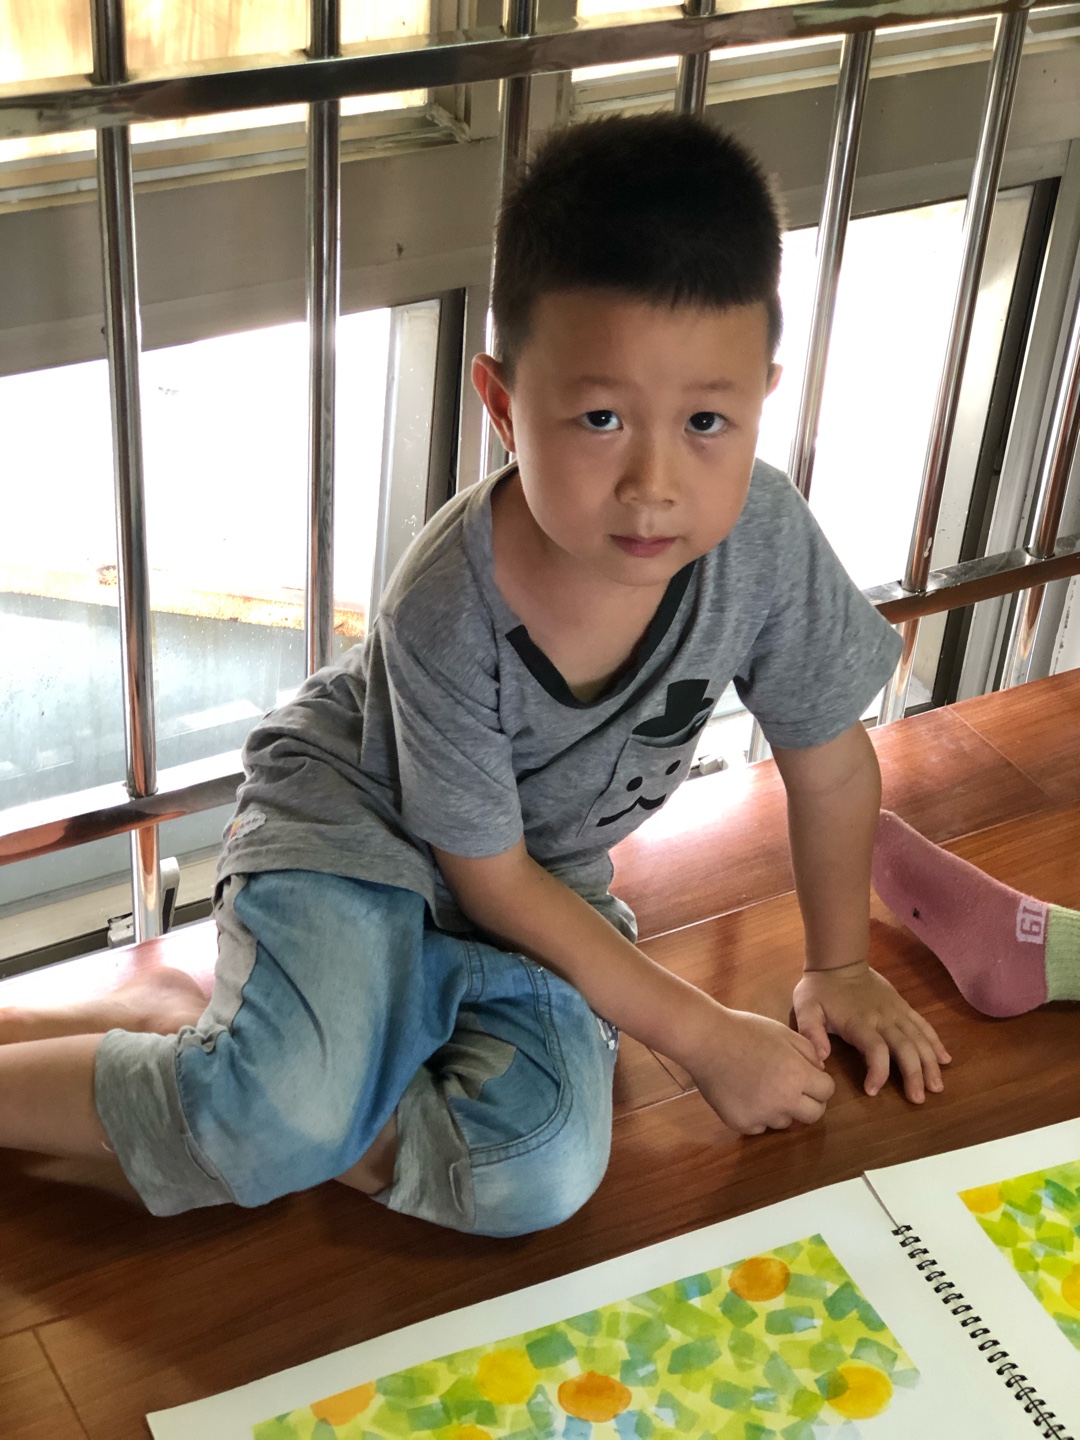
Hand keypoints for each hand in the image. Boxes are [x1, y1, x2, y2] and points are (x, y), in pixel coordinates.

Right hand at [682, 1004, 834, 1135]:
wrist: (705, 1041)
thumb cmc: (745, 1031)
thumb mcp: (783, 1032)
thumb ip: (808, 1052)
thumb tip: (820, 1072)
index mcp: (797, 1075)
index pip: (827, 1091)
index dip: (820, 1082)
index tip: (809, 1077)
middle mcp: (784, 1101)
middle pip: (813, 1115)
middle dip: (809, 1102)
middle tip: (793, 1088)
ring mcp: (762, 1115)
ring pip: (785, 1121)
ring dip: (781, 1108)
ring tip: (760, 1086)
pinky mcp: (742, 1124)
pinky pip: (760, 1126)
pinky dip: (756, 1114)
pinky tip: (743, 1093)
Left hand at [793, 962, 950, 1102]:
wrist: (839, 961)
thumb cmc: (820, 989)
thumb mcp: (805, 1008)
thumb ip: (811, 1032)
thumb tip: (821, 1057)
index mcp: (858, 1022)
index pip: (875, 1049)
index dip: (878, 1072)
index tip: (872, 1091)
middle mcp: (883, 1018)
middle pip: (905, 1047)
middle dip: (914, 1074)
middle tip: (918, 1099)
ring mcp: (896, 1012)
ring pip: (919, 1039)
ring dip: (930, 1063)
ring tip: (936, 1087)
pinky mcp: (903, 1006)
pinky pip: (923, 1025)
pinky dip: (936, 1042)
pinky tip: (945, 1059)